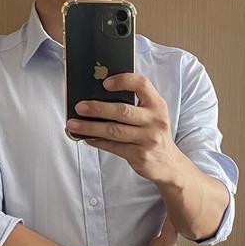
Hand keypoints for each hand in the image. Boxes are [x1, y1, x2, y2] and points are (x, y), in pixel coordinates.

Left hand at [66, 73, 183, 183]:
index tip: (105, 83)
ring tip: (74, 124)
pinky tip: (87, 137)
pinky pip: (113, 147)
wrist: (169, 164)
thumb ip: (135, 105)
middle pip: (123, 110)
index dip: (123, 80)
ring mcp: (148, 139)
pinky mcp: (140, 155)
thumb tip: (99, 97)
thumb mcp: (153, 115)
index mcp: (157, 105)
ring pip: (114, 131)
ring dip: (91, 127)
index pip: (142, 84)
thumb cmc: (154, 134)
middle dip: (98, 108)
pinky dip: (97, 141)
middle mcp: (155, 120)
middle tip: (80, 107)